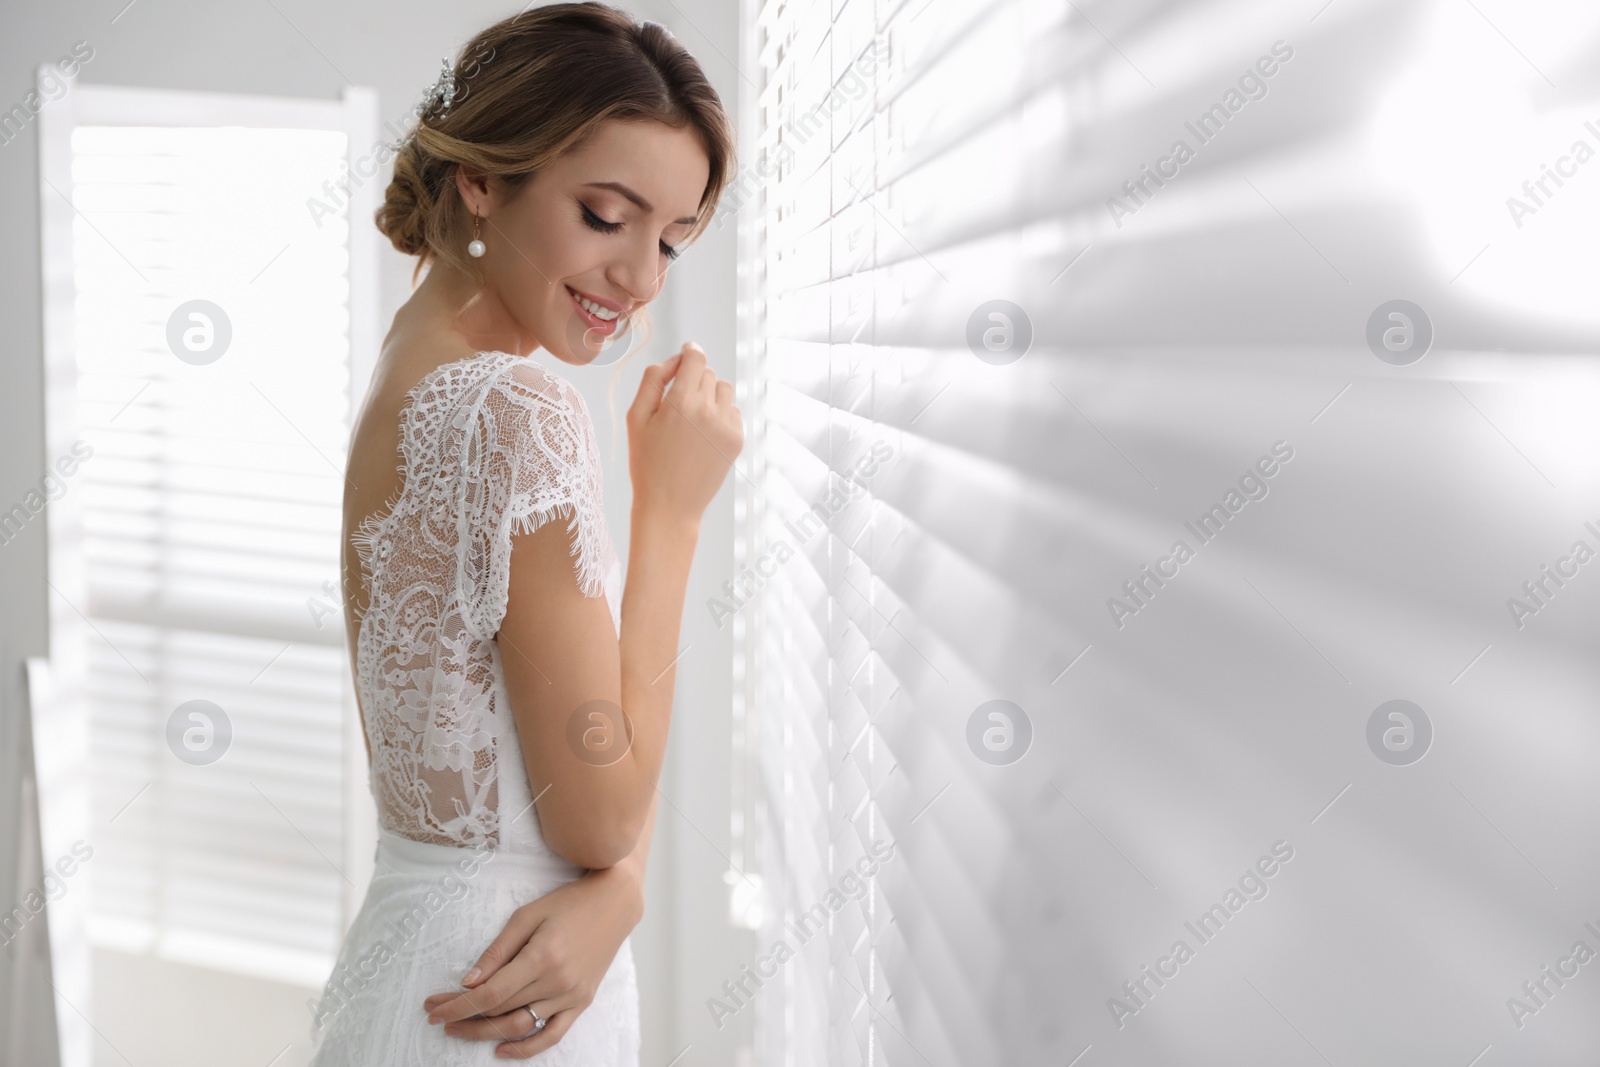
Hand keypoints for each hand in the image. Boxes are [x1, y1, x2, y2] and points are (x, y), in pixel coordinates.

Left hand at [423, 866, 643, 1058]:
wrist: (614, 904)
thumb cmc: (568, 903)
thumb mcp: (527, 915)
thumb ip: (498, 951)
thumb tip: (468, 982)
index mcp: (542, 957)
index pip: (490, 993)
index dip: (458, 1004)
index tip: (433, 1009)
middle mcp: (558, 982)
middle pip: (501, 1011)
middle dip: (464, 1016)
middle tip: (438, 1015)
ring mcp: (572, 996)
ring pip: (521, 1026)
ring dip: (485, 1034)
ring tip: (459, 1030)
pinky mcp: (582, 1002)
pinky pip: (552, 1034)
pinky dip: (526, 1049)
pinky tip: (501, 1050)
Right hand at [626, 343, 742, 525]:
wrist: (669, 506)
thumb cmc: (647, 462)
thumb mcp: (636, 417)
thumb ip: (653, 379)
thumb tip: (676, 359)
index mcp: (681, 401)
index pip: (696, 358)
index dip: (690, 351)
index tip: (687, 353)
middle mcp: (709, 410)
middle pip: (708, 373)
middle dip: (694, 379)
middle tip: (677, 402)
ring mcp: (727, 426)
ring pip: (724, 389)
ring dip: (710, 394)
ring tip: (692, 418)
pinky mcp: (737, 440)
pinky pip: (733, 411)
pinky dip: (721, 414)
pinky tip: (703, 434)